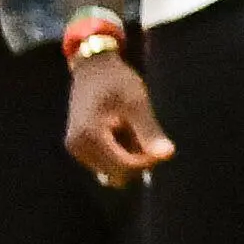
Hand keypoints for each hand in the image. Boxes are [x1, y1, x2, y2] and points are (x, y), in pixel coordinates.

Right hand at [65, 53, 176, 183]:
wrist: (93, 68)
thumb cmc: (117, 81)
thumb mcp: (137, 103)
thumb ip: (149, 131)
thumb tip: (167, 156)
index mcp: (90, 137)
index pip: (125, 169)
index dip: (147, 162)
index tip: (161, 144)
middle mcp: (78, 148)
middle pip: (118, 174)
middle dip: (137, 160)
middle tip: (146, 133)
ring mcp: (76, 150)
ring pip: (112, 171)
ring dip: (128, 156)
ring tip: (131, 128)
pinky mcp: (79, 148)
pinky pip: (106, 163)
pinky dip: (119, 152)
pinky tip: (123, 130)